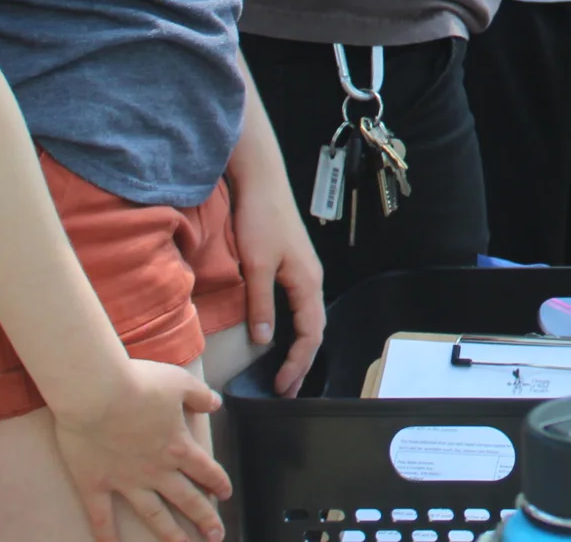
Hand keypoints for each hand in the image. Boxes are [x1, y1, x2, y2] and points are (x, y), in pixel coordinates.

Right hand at [50, 358, 229, 541]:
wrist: (97, 392)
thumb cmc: (140, 383)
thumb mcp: (180, 382)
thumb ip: (200, 395)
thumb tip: (215, 403)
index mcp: (178, 446)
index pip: (206, 470)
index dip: (219, 483)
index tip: (225, 494)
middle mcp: (157, 470)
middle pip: (187, 499)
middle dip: (204, 518)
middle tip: (216, 535)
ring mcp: (126, 481)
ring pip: (153, 514)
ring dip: (170, 534)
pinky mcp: (96, 485)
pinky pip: (102, 517)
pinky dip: (107, 536)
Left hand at [229, 160, 324, 397]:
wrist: (261, 181)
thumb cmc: (260, 219)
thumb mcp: (256, 266)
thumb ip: (260, 304)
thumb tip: (263, 341)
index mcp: (307, 282)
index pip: (311, 333)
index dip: (298, 362)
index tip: (282, 386)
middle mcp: (311, 279)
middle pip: (314, 329)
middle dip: (303, 361)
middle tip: (286, 389)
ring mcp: (303, 271)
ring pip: (308, 317)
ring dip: (299, 346)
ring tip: (285, 370)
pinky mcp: (292, 264)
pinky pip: (300, 305)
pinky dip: (294, 328)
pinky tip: (281, 334)